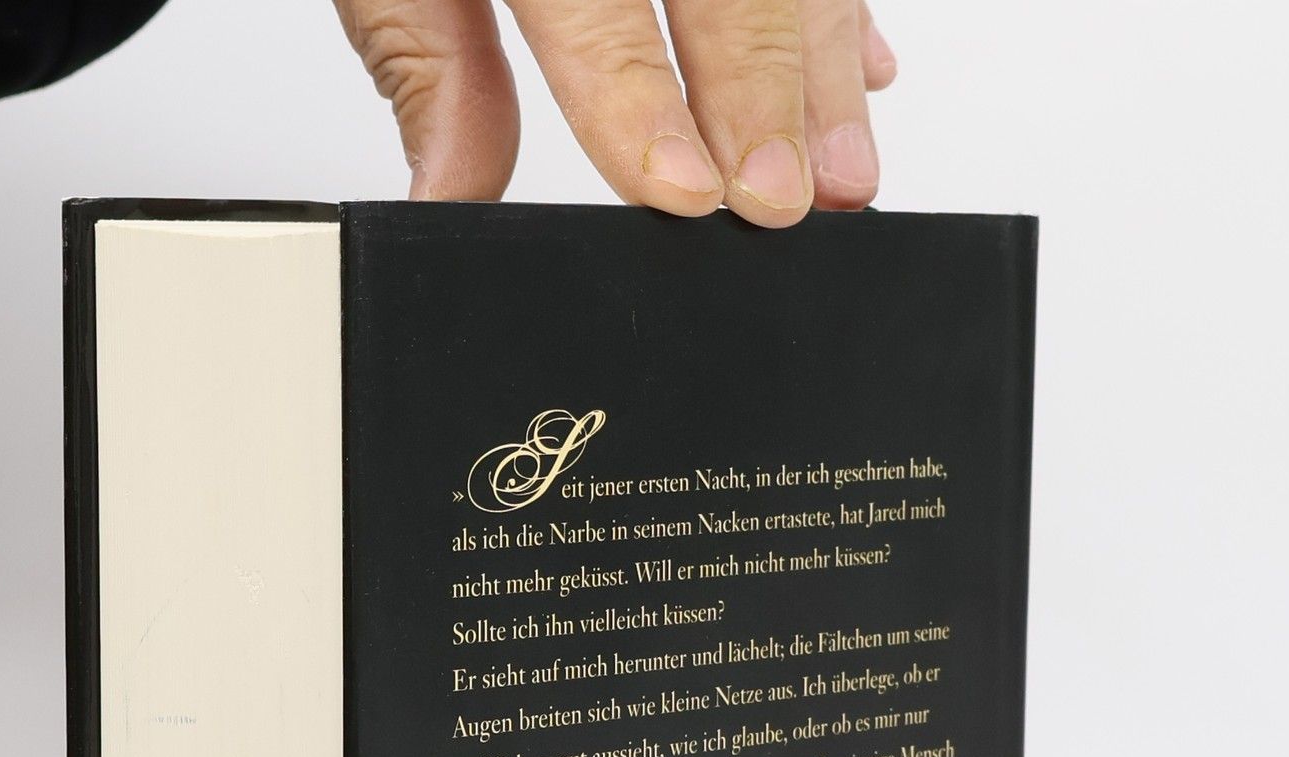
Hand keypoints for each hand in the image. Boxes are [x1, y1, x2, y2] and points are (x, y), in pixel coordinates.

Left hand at [333, 0, 897, 227]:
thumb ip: (429, 62)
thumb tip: (452, 191)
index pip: (597, 6)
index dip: (642, 103)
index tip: (688, 190)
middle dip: (765, 101)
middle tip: (779, 204)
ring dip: (823, 71)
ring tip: (839, 173)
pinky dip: (841, 8)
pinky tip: (859, 73)